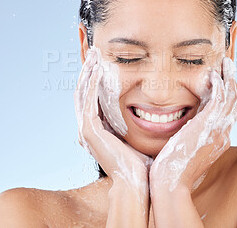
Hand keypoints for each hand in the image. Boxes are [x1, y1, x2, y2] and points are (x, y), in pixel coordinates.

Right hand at [73, 47, 152, 197]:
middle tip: (94, 53)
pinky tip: (98, 68)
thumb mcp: (138, 138)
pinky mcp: (89, 129)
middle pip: (84, 93)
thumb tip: (155, 112)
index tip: (103, 63)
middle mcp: (88, 129)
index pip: (92, 99)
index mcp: (98, 131)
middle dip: (88, 72)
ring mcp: (86, 129)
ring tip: (94, 55)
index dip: (95, 80)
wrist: (138, 183)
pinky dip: (91, 83)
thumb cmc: (142, 164)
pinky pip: (87, 99)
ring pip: (82, 93)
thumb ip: (138, 124)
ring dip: (87, 73)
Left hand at [149, 57, 236, 192]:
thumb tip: (187, 132)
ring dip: (229, 79)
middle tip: (228, 67)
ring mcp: (218, 130)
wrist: (170, 182)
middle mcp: (223, 134)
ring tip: (225, 64)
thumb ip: (192, 139)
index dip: (230, 96)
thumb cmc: (173, 169)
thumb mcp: (187, 151)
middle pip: (236, 103)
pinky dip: (219, 85)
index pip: (230, 113)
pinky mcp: (209, 125)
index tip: (224, 82)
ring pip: (231, 98)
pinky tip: (213, 75)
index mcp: (219, 140)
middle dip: (233, 83)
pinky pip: (220, 99)